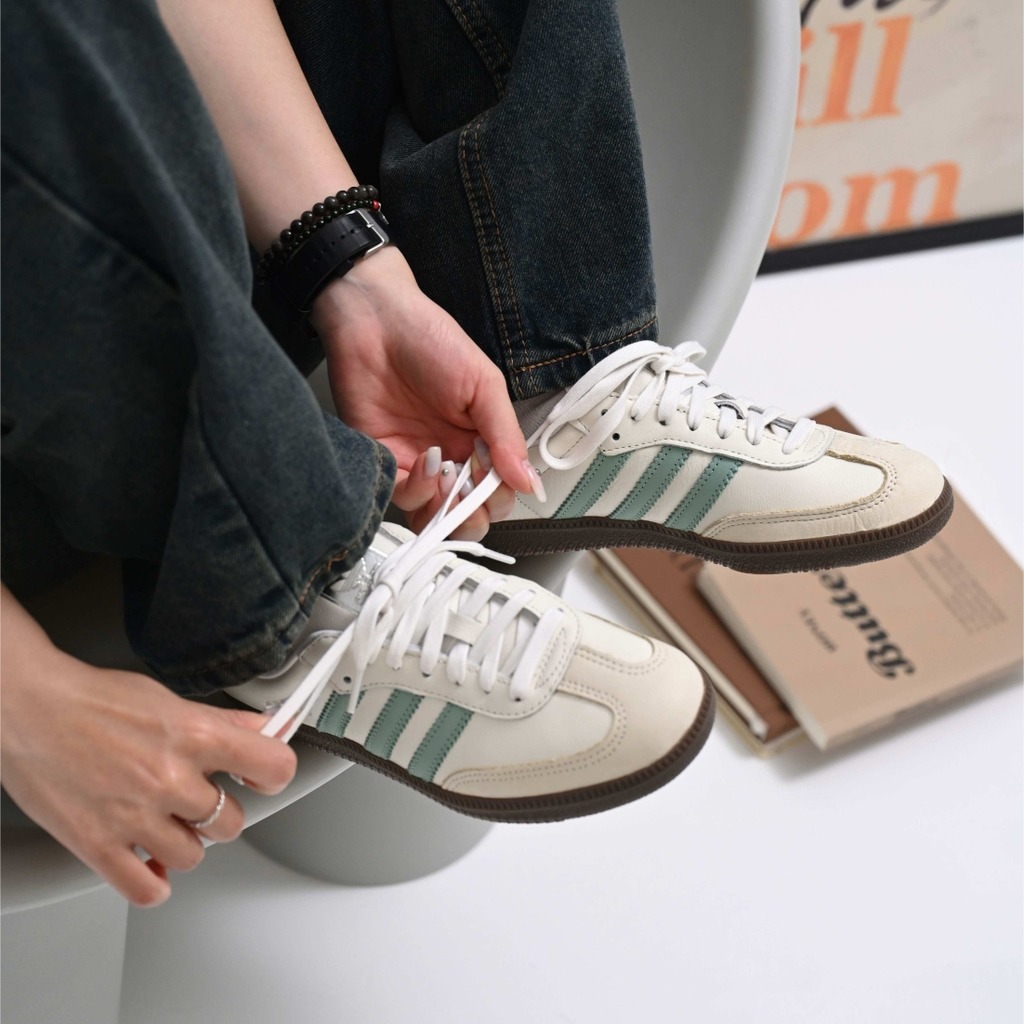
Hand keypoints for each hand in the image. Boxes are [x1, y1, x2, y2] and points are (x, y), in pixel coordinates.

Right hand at [0, 588, 296, 906]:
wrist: (26, 709)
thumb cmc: (91, 699)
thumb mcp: (168, 698)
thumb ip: (222, 721)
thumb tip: (264, 730)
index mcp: (193, 735)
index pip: (273, 766)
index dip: (274, 773)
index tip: (263, 776)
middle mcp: (169, 778)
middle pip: (232, 822)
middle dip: (219, 811)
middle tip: (198, 799)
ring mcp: (135, 816)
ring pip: (195, 856)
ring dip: (185, 843)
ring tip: (165, 822)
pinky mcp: (98, 845)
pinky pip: (145, 889)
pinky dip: (154, 883)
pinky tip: (151, 864)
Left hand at [310, 248, 543, 536]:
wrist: (374, 320)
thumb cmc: (430, 339)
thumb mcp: (484, 385)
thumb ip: (507, 436)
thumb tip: (529, 481)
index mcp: (480, 441)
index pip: (499, 493)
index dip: (499, 496)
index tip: (496, 477)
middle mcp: (450, 458)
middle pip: (467, 515)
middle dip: (472, 515)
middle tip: (470, 491)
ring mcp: (415, 463)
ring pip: (434, 516)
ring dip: (445, 507)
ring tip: (447, 475)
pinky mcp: (384, 461)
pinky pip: (402, 497)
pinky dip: (417, 489)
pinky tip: (425, 461)